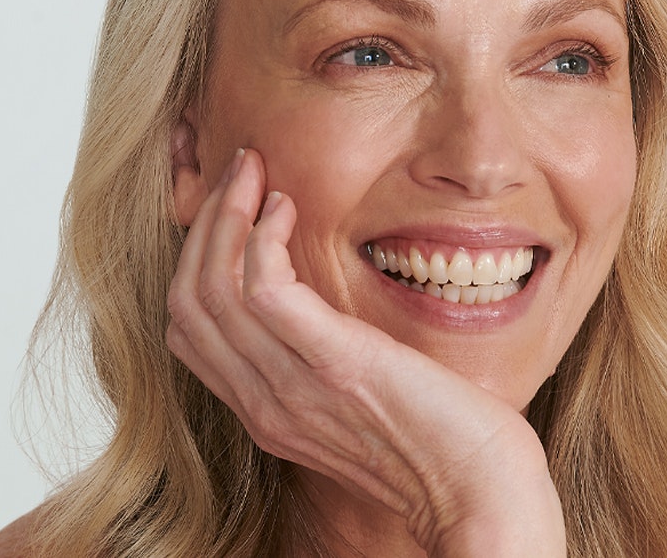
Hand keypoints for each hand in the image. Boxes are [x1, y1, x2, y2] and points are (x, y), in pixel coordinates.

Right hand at [166, 148, 565, 555]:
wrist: (480, 493)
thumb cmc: (439, 440)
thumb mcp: (360, 399)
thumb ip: (324, 362)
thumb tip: (325, 311)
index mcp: (265, 410)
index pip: (189, 330)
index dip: (197, 260)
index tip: (234, 210)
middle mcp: (264, 402)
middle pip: (186, 302)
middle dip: (204, 225)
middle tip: (240, 173)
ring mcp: (292, 387)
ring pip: (211, 289)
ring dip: (227, 215)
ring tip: (255, 173)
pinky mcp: (335, 363)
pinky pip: (264, 289)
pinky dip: (263, 237)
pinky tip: (288, 208)